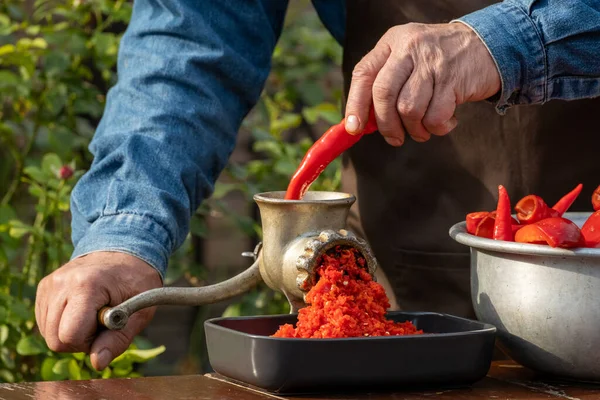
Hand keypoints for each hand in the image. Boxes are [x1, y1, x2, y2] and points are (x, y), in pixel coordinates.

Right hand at [35, 251, 161, 369]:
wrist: (125, 253)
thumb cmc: (136, 283)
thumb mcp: (140, 312)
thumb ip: (118, 339)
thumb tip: (98, 362)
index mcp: (87, 285)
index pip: (70, 335)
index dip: (88, 342)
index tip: (106, 328)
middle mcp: (62, 282)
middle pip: (54, 339)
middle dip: (79, 340)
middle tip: (101, 323)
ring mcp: (50, 284)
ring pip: (47, 333)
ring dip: (70, 332)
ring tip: (92, 314)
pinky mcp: (44, 287)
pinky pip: (45, 323)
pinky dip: (62, 324)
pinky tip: (81, 310)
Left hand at [345, 22, 500, 145]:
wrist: (488, 44)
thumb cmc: (438, 62)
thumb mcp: (408, 59)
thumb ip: (386, 85)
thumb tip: (363, 123)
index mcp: (392, 42)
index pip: (364, 74)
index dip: (355, 104)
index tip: (353, 129)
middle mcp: (410, 48)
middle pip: (384, 93)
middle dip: (386, 124)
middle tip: (394, 138)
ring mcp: (432, 62)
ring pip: (409, 109)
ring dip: (414, 129)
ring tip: (423, 129)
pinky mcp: (453, 79)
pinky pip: (435, 117)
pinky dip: (437, 128)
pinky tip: (445, 121)